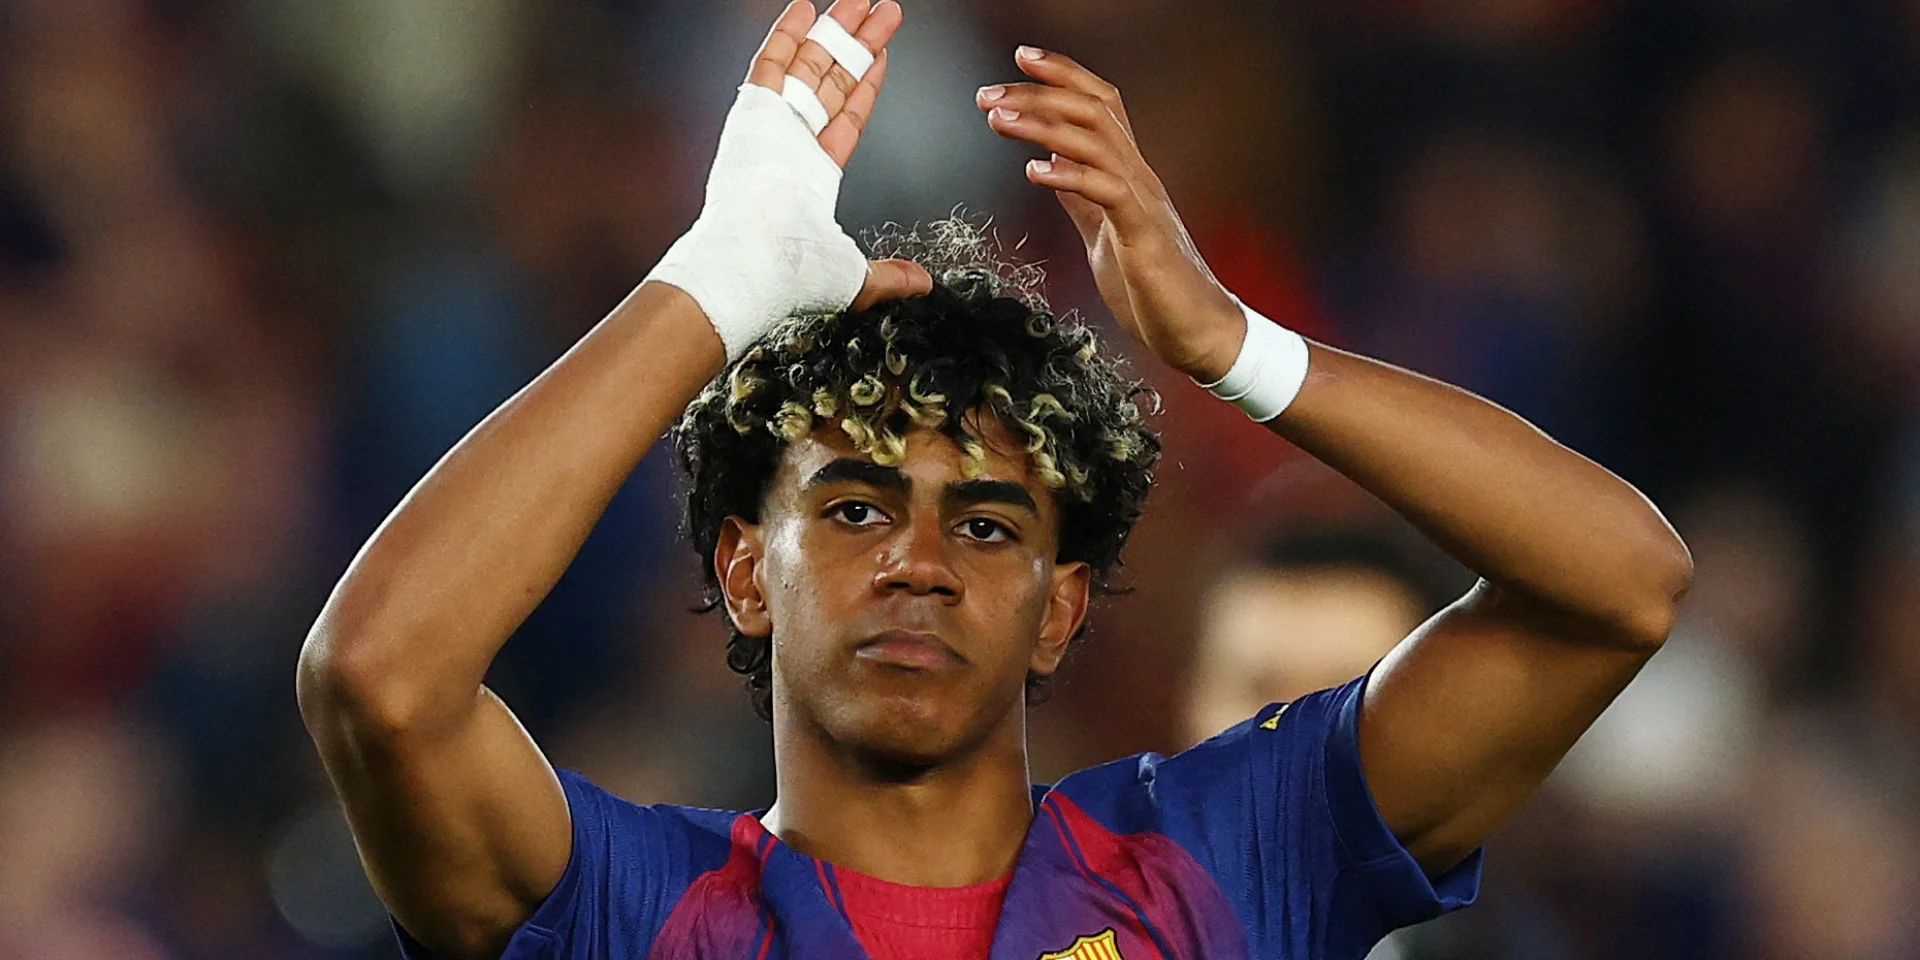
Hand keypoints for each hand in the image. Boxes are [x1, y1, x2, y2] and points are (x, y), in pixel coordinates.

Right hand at [748, 0, 931, 308]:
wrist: (755, 262)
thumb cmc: (792, 273)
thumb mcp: (856, 275)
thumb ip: (890, 274)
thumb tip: (923, 283)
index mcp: (813, 176)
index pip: (846, 118)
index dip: (864, 86)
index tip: (881, 56)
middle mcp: (793, 144)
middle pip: (833, 82)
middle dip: (858, 45)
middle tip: (881, 12)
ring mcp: (773, 124)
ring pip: (809, 65)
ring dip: (835, 31)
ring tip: (860, 1)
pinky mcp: (754, 111)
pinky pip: (772, 62)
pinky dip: (787, 34)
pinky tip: (805, 6)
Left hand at [976, 48, 1243, 380]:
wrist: (1196, 331)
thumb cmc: (1153, 286)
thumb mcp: (1102, 233)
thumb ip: (1080, 197)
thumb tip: (1050, 162)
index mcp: (1128, 173)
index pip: (1099, 105)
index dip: (1063, 75)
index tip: (1020, 58)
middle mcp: (1139, 176)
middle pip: (1093, 110)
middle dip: (1038, 92)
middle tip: (989, 93)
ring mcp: (1144, 203)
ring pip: (1096, 142)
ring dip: (1042, 125)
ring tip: (998, 119)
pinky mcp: (1143, 236)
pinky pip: (1105, 192)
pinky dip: (1067, 176)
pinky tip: (1033, 172)